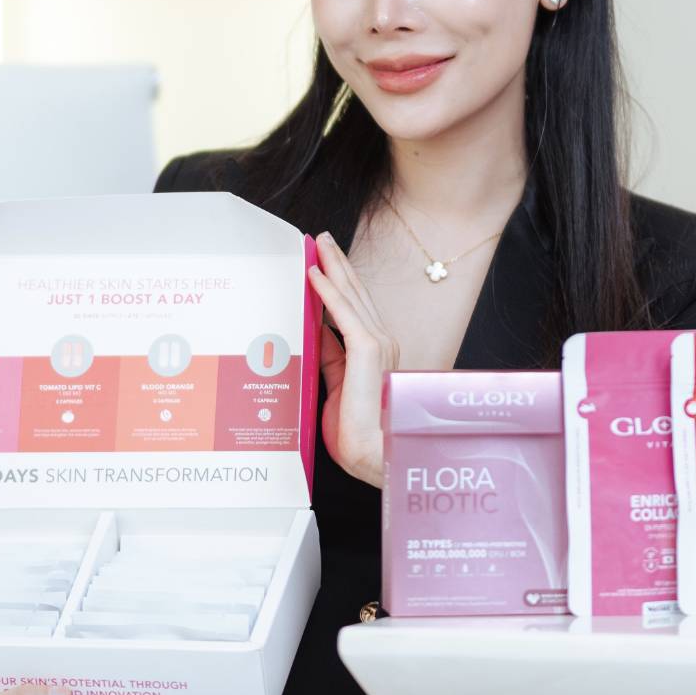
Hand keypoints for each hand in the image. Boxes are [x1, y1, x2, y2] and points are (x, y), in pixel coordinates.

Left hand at [308, 230, 396, 487]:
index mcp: (375, 353)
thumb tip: (317, 333)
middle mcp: (381, 343)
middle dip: (338, 264)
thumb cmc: (356, 431)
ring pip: (351, 296)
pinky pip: (344, 313)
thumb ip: (330, 357)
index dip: (339, 283)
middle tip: (322, 239)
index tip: (323, 261)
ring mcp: (378, 345)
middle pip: (355, 294)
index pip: (354, 309)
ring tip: (319, 244)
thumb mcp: (336, 385)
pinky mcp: (368, 351)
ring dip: (334, 267)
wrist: (372, 455)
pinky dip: (329, 291)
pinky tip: (314, 274)